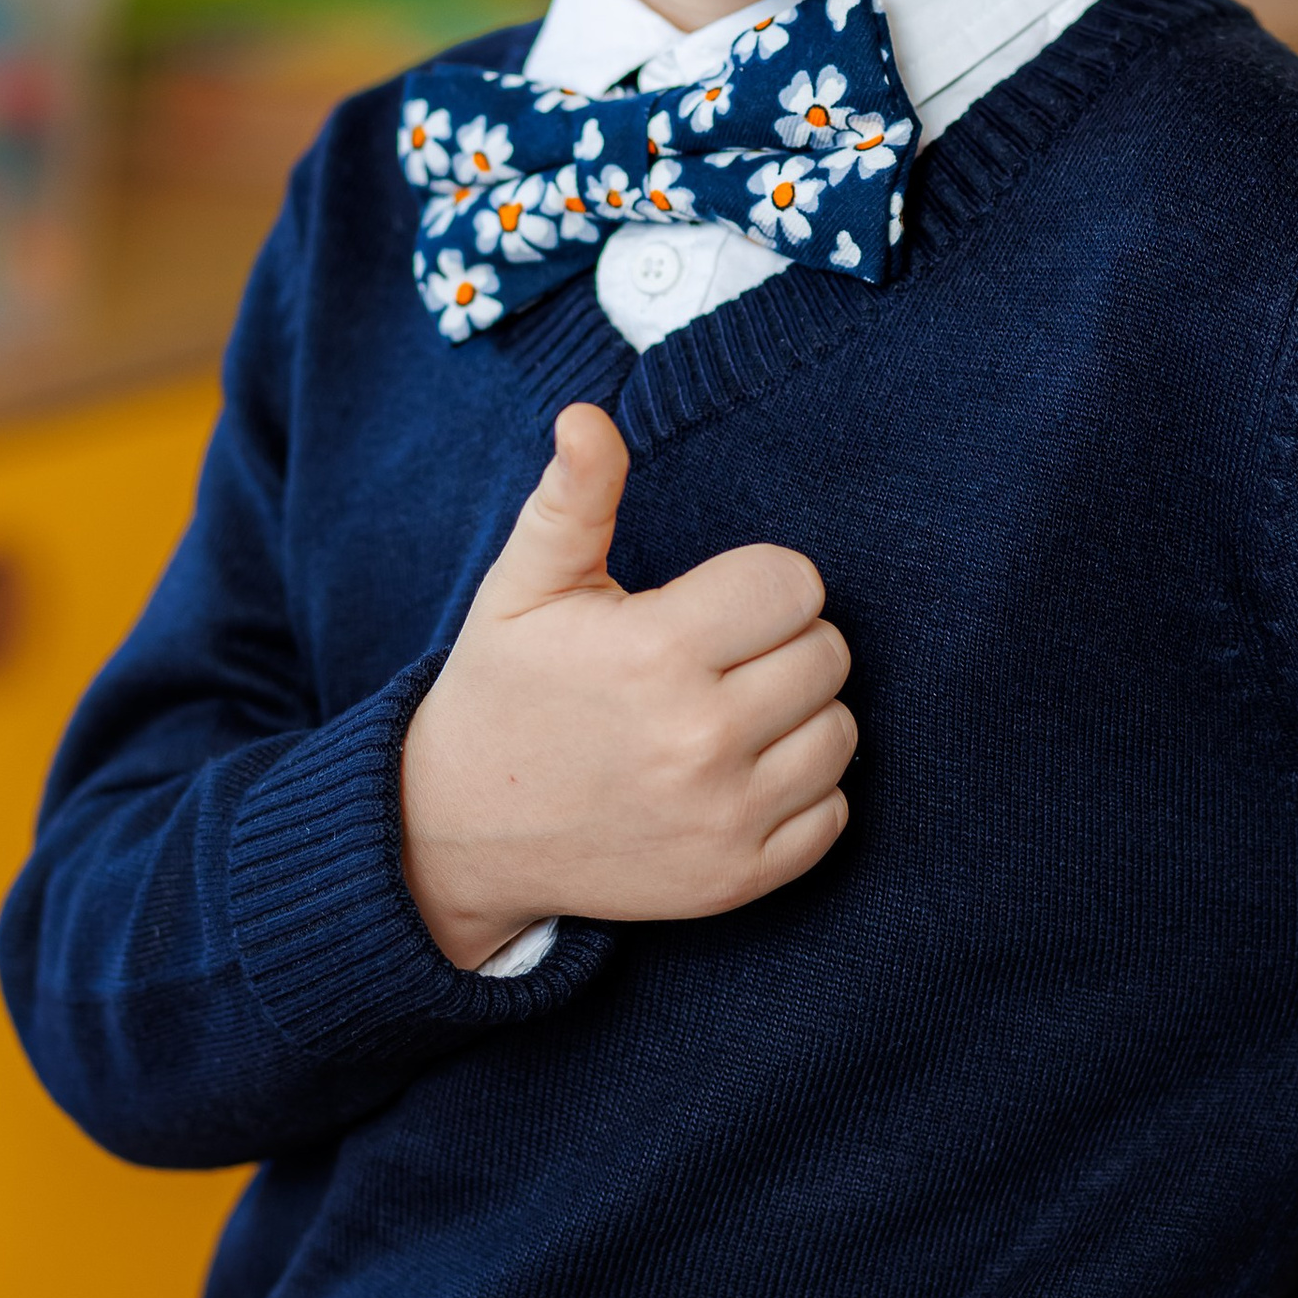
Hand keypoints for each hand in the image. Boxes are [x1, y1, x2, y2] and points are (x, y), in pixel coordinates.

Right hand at [400, 403, 855, 969]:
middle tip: (713, 659)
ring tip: (726, 714)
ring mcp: (722, 818)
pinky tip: (735, 777)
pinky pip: (833, 815)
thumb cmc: (503, 690)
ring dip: (797, 717)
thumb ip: (572, 499)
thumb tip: (588, 417)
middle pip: (827, 653)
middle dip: (779, 643)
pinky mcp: (736, 880)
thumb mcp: (522, 586)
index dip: (758, 583)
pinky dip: (799, 793)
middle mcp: (700, 740)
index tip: (709, 604)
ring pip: (840, 733)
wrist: (458, 833)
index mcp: (655, 651)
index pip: (795, 583)